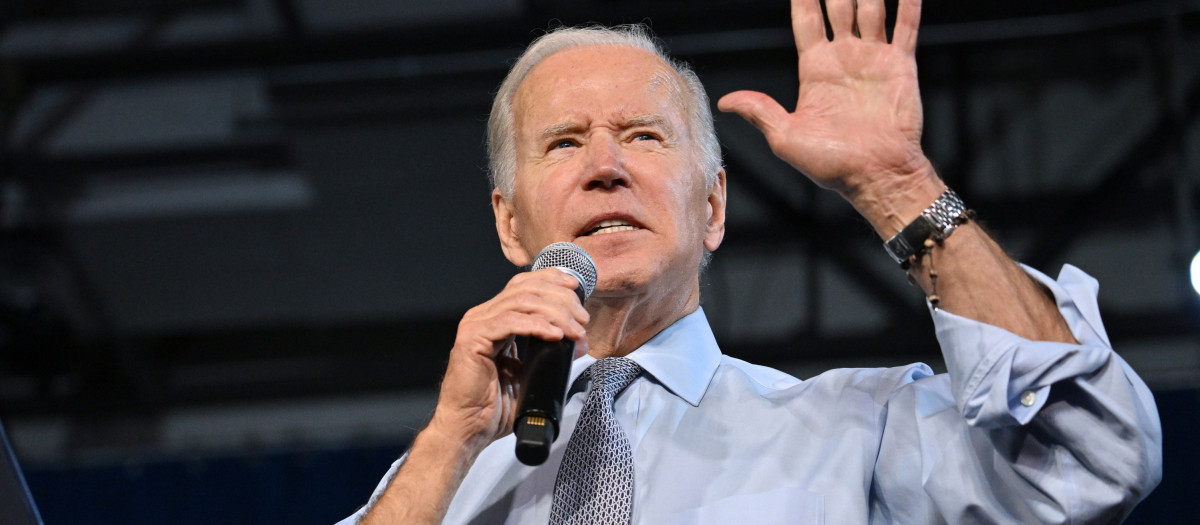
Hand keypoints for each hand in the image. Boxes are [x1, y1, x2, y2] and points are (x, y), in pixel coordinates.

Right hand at [427, 268, 589, 450]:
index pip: (524, 285)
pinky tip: (555, 334)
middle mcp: (483, 316)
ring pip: (522, 301)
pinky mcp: (473, 339)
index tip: (577, 288)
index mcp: (494, 318)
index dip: (551, 280)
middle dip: (560, 299)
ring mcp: (476, 325)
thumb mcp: (530, 372)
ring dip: (555, 312)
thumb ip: (551, 353)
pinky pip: (510, 322)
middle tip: (582, 319)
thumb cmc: (493, 406)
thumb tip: (579, 341)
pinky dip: (537, 325)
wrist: (469, 429)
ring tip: (575, 330)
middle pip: (526, 289)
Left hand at [719, 0, 940, 232]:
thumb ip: (760, 111)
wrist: (877, 175)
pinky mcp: (900, 66)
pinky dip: (907, 3)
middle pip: (839, 7)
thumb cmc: (831, 164)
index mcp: (815, 69)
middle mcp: (844, 58)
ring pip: (871, 9)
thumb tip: (724, 101)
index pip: (806, 20)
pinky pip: (906, 26)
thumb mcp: (786, 137)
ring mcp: (873, 59)